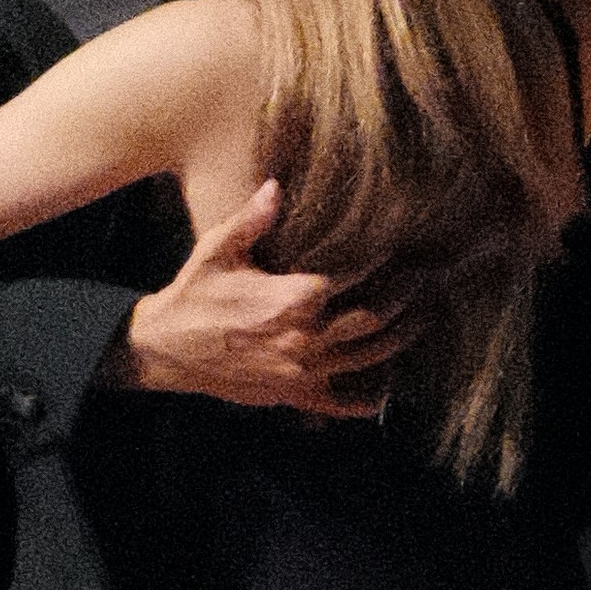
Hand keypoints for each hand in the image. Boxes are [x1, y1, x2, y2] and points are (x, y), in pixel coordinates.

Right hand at [114, 185, 402, 417]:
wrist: (164, 350)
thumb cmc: (193, 295)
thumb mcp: (217, 250)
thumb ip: (252, 219)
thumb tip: (277, 185)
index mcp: (291, 298)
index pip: (355, 276)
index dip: (383, 260)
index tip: (402, 246)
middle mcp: (305, 338)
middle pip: (374, 317)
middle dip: (406, 296)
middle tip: (426, 278)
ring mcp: (303, 371)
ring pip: (369, 357)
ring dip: (401, 337)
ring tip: (423, 318)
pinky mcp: (294, 396)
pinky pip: (342, 404)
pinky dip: (368, 399)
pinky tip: (386, 387)